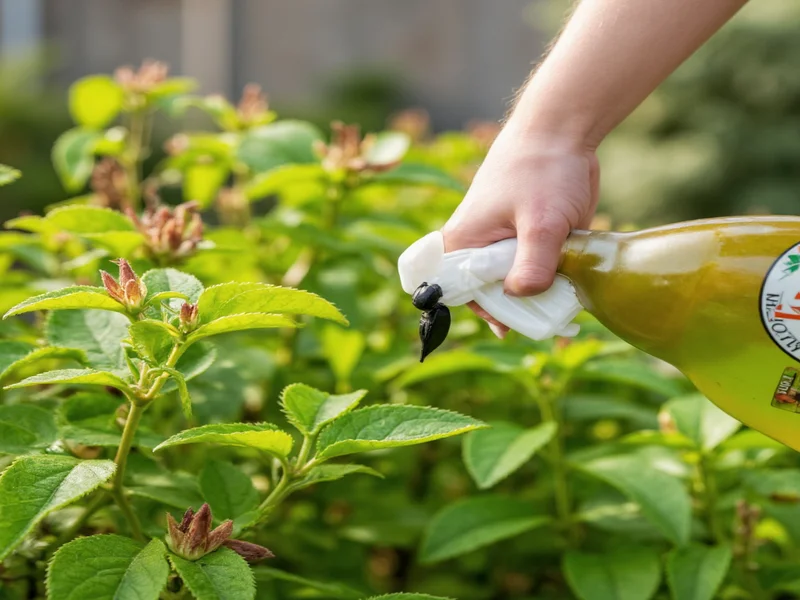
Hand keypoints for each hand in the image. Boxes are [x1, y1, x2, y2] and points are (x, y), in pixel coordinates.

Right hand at [441, 122, 599, 335]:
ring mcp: (505, 246)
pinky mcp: (529, 241)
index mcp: (462, 244)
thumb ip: (532, 264)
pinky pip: (535, 272)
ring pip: (516, 286)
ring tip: (566, 311)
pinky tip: (573, 293)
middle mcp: (478, 249)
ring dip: (539, 300)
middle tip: (551, 322)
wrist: (564, 130)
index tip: (515, 326)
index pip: (457, 294)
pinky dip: (552, 284)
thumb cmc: (542, 168)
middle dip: (518, 312)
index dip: (483, 313)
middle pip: (490, 296)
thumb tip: (521, 298)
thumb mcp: (541, 222)